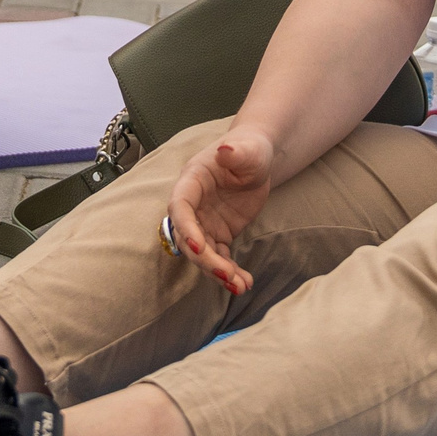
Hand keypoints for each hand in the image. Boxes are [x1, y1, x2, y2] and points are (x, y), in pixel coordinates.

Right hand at [165, 124, 272, 295]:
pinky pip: (220, 256)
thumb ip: (237, 151)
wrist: (256, 161)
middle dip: (205, 259)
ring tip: (239, 286)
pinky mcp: (219, 234)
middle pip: (189, 238)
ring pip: (203, 253)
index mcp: (191, 182)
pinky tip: (244, 283)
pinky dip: (230, 271)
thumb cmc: (249, 150)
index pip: (180, 207)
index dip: (186, 228)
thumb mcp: (248, 150)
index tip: (199, 246)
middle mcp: (193, 206)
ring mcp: (204, 222)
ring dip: (217, 272)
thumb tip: (227, 149)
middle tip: (227, 275)